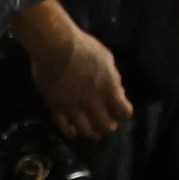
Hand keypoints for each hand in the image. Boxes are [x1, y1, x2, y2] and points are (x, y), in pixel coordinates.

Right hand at [28, 14, 132, 140]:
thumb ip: (113, 77)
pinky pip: (63, 126)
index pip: (123, 111)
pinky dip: (69, 132)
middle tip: (107, 125)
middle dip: (108, 126)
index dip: (123, 112)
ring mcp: (73, 107)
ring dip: (91, 133)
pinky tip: (72, 133)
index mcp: (109, 89)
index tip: (120, 110)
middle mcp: (93, 102)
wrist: (55, 46)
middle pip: (105, 125)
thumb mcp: (107, 59)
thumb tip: (117, 91)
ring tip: (93, 133)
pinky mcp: (55, 107)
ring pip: (85, 130)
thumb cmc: (84, 47)